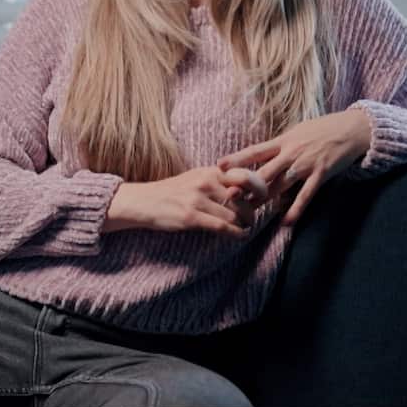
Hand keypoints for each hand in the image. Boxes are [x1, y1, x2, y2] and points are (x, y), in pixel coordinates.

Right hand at [103, 165, 267, 237]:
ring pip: (234, 215)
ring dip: (244, 224)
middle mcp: (205, 182)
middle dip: (251, 211)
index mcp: (209, 171)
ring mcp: (198, 200)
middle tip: (251, 218)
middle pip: (242, 198)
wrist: (144, 201)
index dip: (259, 187)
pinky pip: (222, 226)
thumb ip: (218, 181)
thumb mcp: (195, 178)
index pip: (244, 175)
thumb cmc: (172, 191)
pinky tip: (240, 235)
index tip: (262, 197)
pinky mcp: (191, 217)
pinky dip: (235, 233)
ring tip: (245, 227)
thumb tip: (243, 190)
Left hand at [216, 108, 373, 225]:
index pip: (255, 151)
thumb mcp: (297, 131)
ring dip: (264, 200)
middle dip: (246, 185)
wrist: (351, 129)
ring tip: (249, 213)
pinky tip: (286, 222)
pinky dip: (296, 209)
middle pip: (264, 171)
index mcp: (283, 140)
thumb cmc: (322, 129)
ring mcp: (306, 164)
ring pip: (281, 185)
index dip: (237, 158)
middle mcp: (291, 152)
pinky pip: (306, 194)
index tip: (219, 165)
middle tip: (229, 197)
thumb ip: (280, 144)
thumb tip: (261, 154)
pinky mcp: (321, 174)